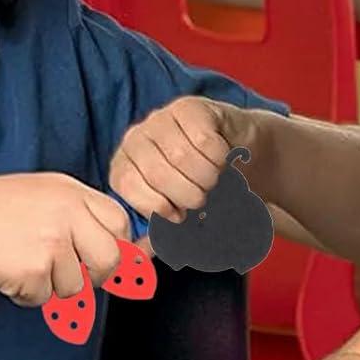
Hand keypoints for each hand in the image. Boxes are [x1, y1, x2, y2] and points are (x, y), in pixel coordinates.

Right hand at [0, 173, 130, 305]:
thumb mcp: (37, 195)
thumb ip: (74, 215)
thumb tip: (114, 251)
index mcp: (70, 190)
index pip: (120, 222)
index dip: (120, 248)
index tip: (114, 265)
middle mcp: (67, 211)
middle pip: (111, 258)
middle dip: (96, 277)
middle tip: (66, 277)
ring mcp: (53, 239)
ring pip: (76, 285)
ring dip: (50, 287)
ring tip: (17, 264)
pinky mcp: (34, 268)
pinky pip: (44, 298)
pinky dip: (24, 294)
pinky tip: (3, 272)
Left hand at [110, 96, 250, 223]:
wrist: (236, 153)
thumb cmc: (201, 188)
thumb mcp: (178, 212)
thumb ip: (160, 232)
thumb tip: (147, 252)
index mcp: (124, 166)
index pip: (127, 185)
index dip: (156, 206)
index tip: (178, 217)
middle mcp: (136, 139)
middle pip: (157, 173)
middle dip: (187, 196)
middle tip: (203, 200)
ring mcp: (160, 119)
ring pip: (182, 157)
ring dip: (207, 179)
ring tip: (213, 182)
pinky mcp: (189, 107)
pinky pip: (204, 139)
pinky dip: (219, 158)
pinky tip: (221, 159)